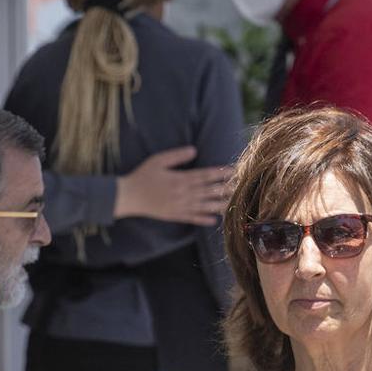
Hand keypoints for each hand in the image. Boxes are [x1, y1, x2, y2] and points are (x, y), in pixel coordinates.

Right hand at [113, 146, 232, 224]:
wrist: (128, 197)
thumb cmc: (142, 176)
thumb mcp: (158, 160)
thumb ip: (176, 156)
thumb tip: (194, 150)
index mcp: (180, 179)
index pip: (205, 175)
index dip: (221, 173)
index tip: (235, 171)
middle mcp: (183, 194)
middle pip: (209, 191)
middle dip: (227, 189)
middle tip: (243, 188)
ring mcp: (180, 206)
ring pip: (204, 206)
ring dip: (220, 205)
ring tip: (235, 204)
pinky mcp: (175, 216)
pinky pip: (192, 218)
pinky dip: (203, 219)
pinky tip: (215, 220)